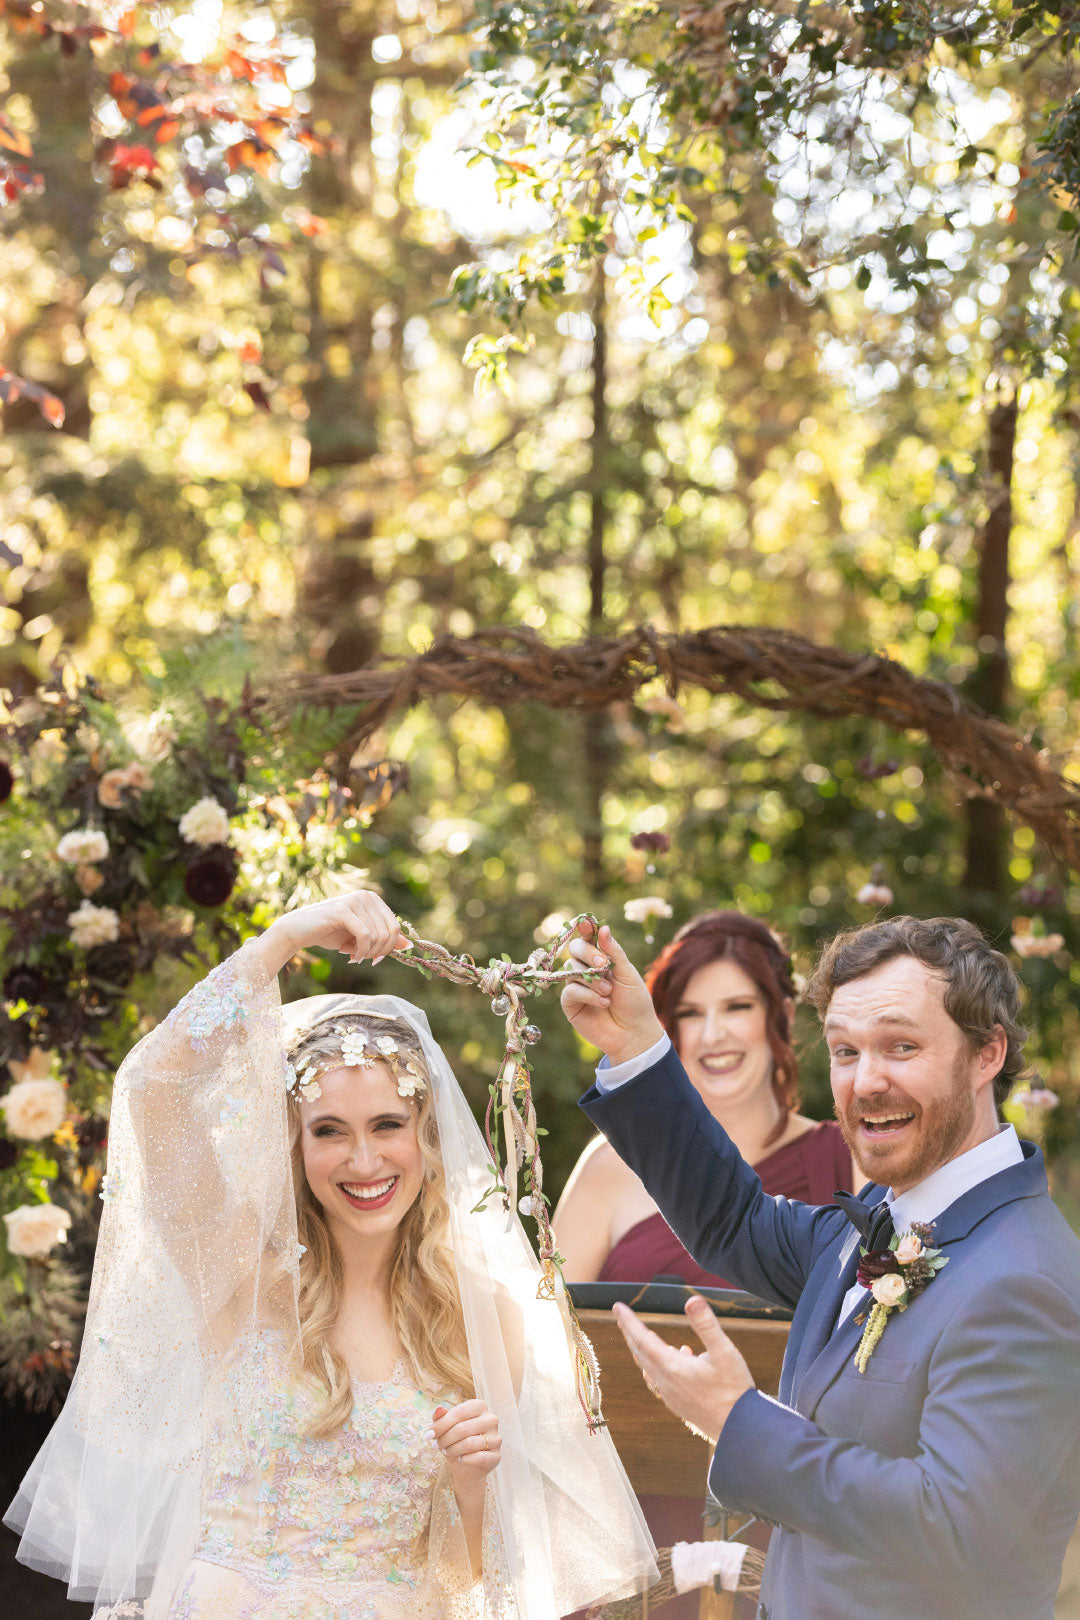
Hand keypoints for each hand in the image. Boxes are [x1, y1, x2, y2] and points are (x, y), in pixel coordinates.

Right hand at [254, 891, 408, 978]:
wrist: (299, 930)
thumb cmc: (330, 933)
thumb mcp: (361, 937)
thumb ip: (383, 938)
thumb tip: (409, 945)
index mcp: (373, 899)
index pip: (395, 927)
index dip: (390, 947)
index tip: (377, 958)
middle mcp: (366, 896)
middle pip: (390, 932)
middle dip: (380, 951)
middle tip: (366, 960)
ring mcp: (354, 901)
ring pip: (378, 935)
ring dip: (368, 953)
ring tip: (355, 956)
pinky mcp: (342, 910)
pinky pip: (365, 936)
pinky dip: (361, 950)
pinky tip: (351, 955)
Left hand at [431, 1397, 501, 1489]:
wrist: (466, 1466)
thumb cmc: (455, 1440)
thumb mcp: (446, 1427)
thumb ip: (442, 1417)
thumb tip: (438, 1409)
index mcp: (480, 1406)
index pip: (459, 1412)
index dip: (441, 1424)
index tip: (429, 1435)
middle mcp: (491, 1419)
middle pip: (462, 1428)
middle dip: (445, 1438)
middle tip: (437, 1445)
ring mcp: (496, 1438)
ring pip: (469, 1443)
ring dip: (452, 1449)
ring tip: (445, 1451)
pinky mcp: (497, 1456)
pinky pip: (479, 1457)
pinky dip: (465, 1459)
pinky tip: (459, 1459)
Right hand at [559, 921, 663, 1064]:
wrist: (634, 1033)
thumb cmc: (635, 1003)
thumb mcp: (628, 974)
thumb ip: (614, 952)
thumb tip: (603, 928)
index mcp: (602, 960)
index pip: (589, 939)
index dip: (585, 930)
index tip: (586, 923)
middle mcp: (587, 970)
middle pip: (575, 950)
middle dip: (588, 954)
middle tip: (604, 965)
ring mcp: (577, 986)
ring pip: (571, 969)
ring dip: (592, 979)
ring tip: (609, 992)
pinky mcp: (570, 1004)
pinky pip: (570, 991)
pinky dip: (587, 994)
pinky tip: (603, 1003)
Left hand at [613, 1295, 754, 1444]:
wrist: (739, 1429)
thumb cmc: (733, 1390)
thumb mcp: (724, 1352)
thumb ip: (706, 1325)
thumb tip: (692, 1301)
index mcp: (672, 1367)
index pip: (643, 1339)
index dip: (629, 1322)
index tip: (617, 1307)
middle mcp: (666, 1382)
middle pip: (641, 1353)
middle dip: (630, 1333)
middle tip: (621, 1318)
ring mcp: (671, 1395)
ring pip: (649, 1368)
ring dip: (642, 1350)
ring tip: (642, 1337)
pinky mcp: (678, 1404)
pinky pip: (659, 1381)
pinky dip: (658, 1365)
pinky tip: (676, 1358)